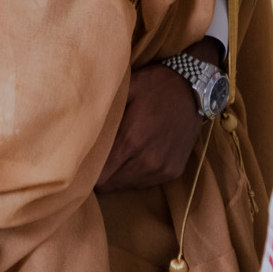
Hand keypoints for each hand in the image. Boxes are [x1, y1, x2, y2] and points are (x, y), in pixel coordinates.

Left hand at [94, 41, 220, 191]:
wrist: (195, 87)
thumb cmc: (155, 84)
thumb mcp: (126, 89)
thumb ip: (103, 112)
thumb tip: (77, 130)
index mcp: (131, 140)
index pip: (98, 175)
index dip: (86, 171)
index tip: (80, 161)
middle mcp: (147, 160)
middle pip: (109, 185)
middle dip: (99, 175)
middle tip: (93, 159)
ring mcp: (162, 168)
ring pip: (126, 187)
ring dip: (117, 176)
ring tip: (114, 157)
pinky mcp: (173, 172)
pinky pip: (144, 184)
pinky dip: (135, 174)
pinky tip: (134, 156)